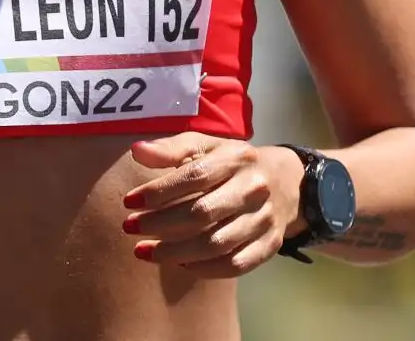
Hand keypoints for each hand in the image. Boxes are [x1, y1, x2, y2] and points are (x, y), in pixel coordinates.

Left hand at [121, 132, 303, 277]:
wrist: (285, 182)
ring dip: (175, 252)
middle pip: (202, 213)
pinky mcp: (271, 244)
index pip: (194, 176)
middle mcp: (253, 188)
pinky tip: (179, 264)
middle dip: (160, 224)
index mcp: (236, 158)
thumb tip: (136, 152)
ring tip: (145, 252)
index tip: (129, 202)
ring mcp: (264, 219)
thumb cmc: (232, 163)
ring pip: (216, 244)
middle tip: (130, 228)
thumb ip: (172, 149)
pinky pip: (235, 265)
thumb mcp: (205, 146)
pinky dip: (204, 269)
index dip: (159, 191)